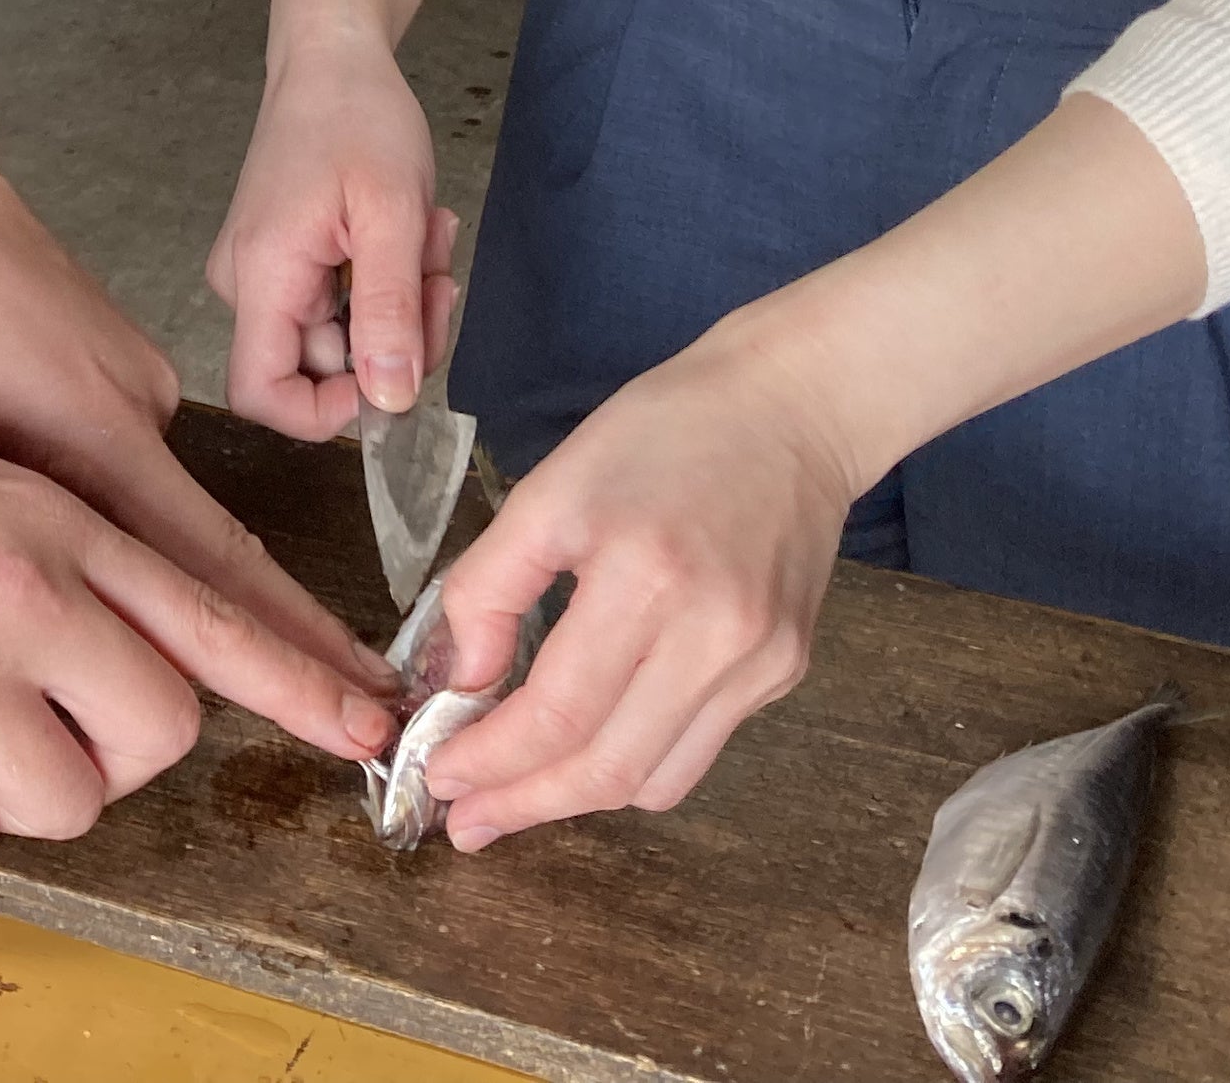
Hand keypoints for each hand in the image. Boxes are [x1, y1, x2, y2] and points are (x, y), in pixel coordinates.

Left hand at [0, 0, 379, 686]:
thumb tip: (34, 632)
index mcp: (97, 432)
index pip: (212, 564)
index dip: (287, 647)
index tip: (361, 708)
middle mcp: (141, 409)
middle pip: (210, 550)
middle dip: (286, 641)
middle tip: (365, 718)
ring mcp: (141, 383)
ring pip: (148, 506)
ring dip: (135, 567)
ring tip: (86, 583)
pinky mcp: (123, 367)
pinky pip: (123, 458)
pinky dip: (102, 501)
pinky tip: (32, 489)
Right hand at [0, 367, 394, 865]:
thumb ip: (53, 550)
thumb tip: (100, 643)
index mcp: (56, 519)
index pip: (209, 608)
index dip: (296, 678)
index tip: (365, 726)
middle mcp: (25, 597)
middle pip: (155, 728)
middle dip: (122, 745)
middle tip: (55, 719)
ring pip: (66, 795)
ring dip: (29, 781)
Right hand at [207, 26, 459, 439]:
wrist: (333, 57)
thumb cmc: (358, 117)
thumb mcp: (393, 214)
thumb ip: (389, 312)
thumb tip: (390, 404)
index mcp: (261, 276)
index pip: (262, 396)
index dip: (328, 412)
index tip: (394, 370)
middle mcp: (247, 284)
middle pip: (318, 369)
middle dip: (396, 336)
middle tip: (438, 277)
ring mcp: (264, 272)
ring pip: (341, 337)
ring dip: (400, 302)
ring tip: (427, 236)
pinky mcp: (285, 259)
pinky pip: (340, 303)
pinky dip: (385, 281)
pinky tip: (408, 231)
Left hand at [412, 319, 854, 849]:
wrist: (792, 408)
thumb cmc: (663, 433)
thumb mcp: (550, 488)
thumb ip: (488, 587)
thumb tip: (460, 684)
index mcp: (648, 578)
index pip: (557, 713)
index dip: (491, 761)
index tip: (437, 775)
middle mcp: (715, 636)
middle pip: (607, 770)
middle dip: (525, 805)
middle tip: (466, 822)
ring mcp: (760, 663)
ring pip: (656, 779)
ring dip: (578, 797)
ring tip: (518, 791)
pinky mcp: (783, 671)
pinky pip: (697, 748)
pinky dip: (634, 761)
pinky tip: (592, 742)